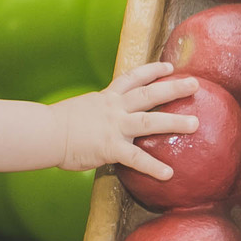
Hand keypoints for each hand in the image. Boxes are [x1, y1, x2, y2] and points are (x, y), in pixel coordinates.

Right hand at [49, 62, 199, 179]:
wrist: (45, 132)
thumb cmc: (57, 124)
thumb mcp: (81, 109)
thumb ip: (97, 112)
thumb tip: (101, 121)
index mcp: (107, 97)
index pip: (133, 78)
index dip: (152, 71)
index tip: (169, 67)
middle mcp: (114, 108)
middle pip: (149, 94)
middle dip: (173, 87)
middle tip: (195, 83)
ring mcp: (114, 127)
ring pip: (149, 121)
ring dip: (174, 122)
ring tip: (195, 124)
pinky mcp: (110, 147)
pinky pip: (136, 158)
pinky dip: (153, 166)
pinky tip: (168, 174)